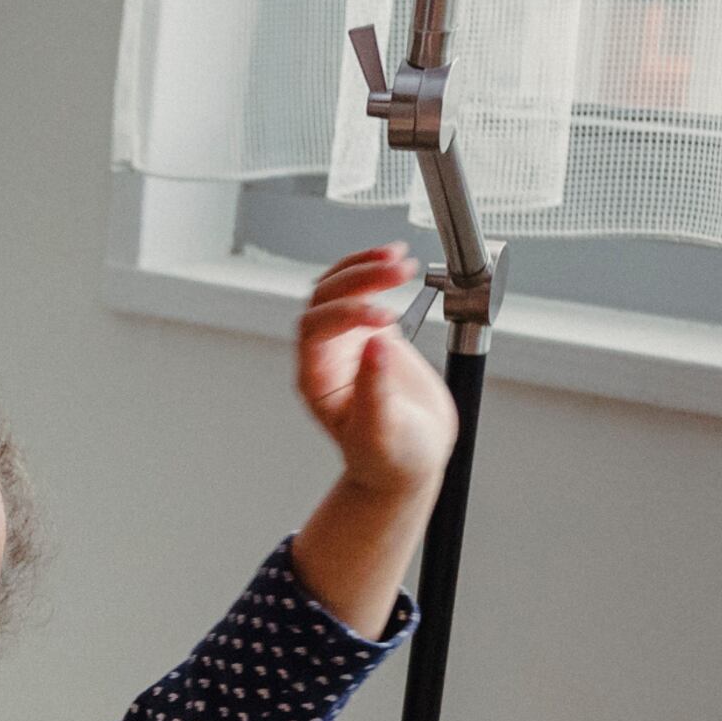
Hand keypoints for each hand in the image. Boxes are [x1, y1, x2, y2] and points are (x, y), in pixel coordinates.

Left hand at [297, 244, 456, 499]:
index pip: (315, 330)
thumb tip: (376, 344)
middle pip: (325, 300)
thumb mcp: (382, 431)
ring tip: (401, 257)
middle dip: (358, 279)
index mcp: (316, 380)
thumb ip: (374, 390)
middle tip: (398, 269)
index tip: (386, 320)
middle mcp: (324, 356)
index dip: (346, 315)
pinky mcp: (373, 334)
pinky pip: (365, 294)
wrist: (407, 463)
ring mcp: (346, 342)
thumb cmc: (388, 457)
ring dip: (366, 267)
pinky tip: (400, 260)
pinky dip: (378, 273)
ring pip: (341, 289)